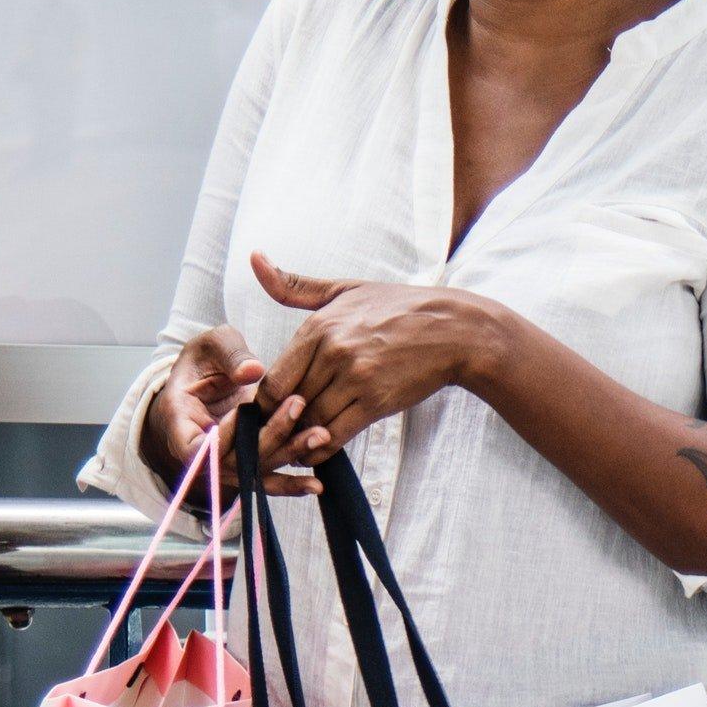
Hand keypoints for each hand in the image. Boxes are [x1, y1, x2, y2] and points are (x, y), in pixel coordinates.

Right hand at [141, 321, 306, 494]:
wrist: (208, 379)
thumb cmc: (205, 360)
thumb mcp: (211, 345)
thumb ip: (230, 355)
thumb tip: (253, 371)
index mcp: (180, 420)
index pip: (195, 447)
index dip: (219, 438)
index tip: (242, 411)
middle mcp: (201, 451)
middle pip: (233, 461)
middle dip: (268, 437)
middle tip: (298, 405)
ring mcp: (225, 462)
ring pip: (255, 470)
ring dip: (288, 454)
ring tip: (320, 435)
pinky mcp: (247, 465)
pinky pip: (266, 480)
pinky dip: (292, 484)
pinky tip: (316, 484)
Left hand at [253, 254, 503, 463]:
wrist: (452, 331)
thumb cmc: (398, 308)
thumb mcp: (345, 289)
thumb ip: (295, 286)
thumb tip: (254, 258)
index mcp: (320, 326)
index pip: (275, 375)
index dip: (266, 399)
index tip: (269, 409)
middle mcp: (333, 352)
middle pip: (289, 401)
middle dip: (280, 421)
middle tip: (275, 434)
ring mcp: (355, 379)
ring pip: (311, 420)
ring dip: (301, 436)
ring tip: (295, 443)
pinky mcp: (376, 402)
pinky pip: (336, 434)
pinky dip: (322, 447)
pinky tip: (318, 448)